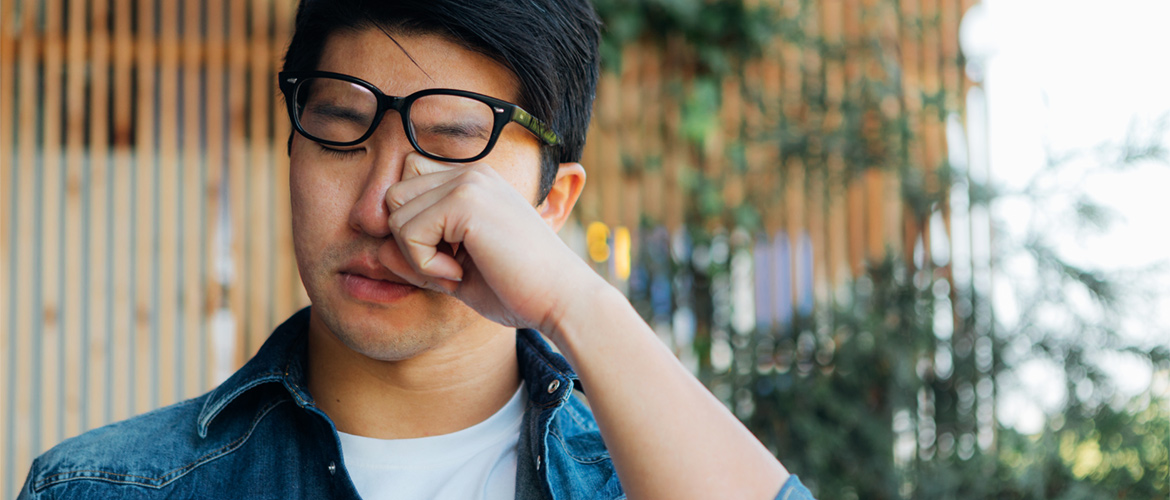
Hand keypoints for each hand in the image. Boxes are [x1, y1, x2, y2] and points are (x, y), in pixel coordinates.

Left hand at [377, 153, 596, 331]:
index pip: (407, 191)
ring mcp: (469, 182)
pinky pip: (407, 233)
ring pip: (394, 214)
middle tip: (449, 270)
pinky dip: (425, 265)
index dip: (415, 233)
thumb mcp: (454, 272)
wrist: (561, 300)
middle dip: (409, 243)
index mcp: (474, 181)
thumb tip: (377, 250)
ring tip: (458, 271)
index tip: (451, 262)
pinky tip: (461, 273)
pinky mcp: (465, 201)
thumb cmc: (517, 290)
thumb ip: (417, 258)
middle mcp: (470, 172)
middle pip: (394, 198)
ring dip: (416, 256)